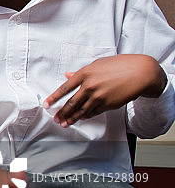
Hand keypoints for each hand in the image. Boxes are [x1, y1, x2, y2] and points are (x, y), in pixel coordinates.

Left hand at [44, 54, 166, 126]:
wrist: (141, 72)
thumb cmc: (121, 65)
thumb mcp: (98, 64)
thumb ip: (81, 72)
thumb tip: (68, 75)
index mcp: (85, 73)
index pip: (65, 88)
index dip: (54, 98)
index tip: (47, 104)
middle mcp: (90, 86)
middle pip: (71, 103)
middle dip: (62, 113)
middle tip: (55, 118)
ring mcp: (99, 96)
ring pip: (81, 111)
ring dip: (72, 118)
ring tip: (65, 123)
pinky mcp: (108, 104)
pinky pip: (93, 112)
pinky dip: (86, 116)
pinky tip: (81, 119)